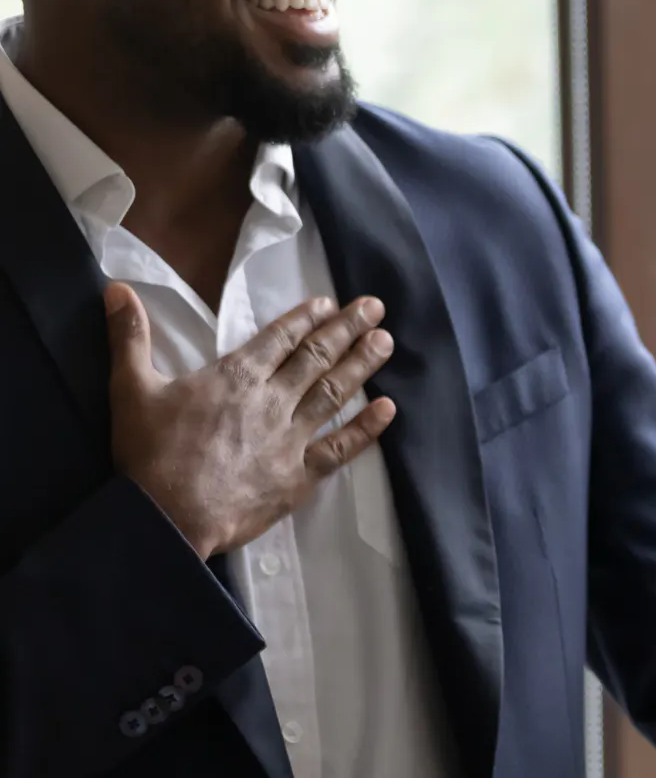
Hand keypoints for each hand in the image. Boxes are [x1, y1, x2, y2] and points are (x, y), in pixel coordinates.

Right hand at [107, 283, 399, 560]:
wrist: (166, 517)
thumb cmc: (148, 453)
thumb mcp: (130, 388)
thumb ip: (129, 337)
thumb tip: (117, 289)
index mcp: (235, 377)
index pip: (279, 339)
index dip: (305, 319)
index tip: (328, 303)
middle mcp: (271, 400)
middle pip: (316, 358)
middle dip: (347, 329)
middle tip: (376, 307)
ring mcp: (290, 438)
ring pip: (333, 393)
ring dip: (363, 365)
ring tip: (386, 341)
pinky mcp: (299, 476)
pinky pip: (340, 448)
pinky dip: (367, 428)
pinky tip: (388, 408)